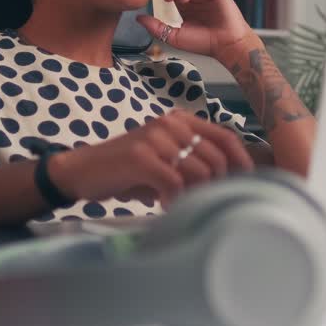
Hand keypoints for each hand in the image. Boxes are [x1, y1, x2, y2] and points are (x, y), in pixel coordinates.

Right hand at [49, 110, 254, 206]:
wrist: (81, 170)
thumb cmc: (126, 170)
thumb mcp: (163, 159)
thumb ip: (192, 163)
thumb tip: (228, 182)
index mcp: (179, 120)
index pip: (225, 137)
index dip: (241, 162)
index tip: (245, 184)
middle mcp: (170, 124)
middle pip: (216, 158)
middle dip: (214, 186)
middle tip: (199, 202)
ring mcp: (155, 138)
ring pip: (199, 172)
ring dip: (193, 195)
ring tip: (177, 204)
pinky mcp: (140, 156)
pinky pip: (174, 183)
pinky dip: (173, 200)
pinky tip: (162, 204)